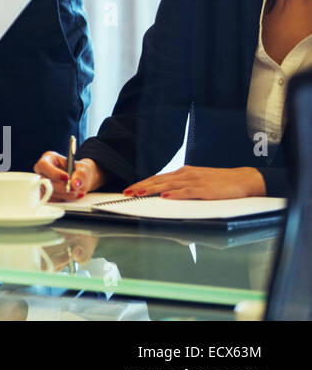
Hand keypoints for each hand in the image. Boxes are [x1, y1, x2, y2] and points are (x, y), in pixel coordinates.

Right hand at [35, 152, 102, 199]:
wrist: (81, 179)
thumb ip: (80, 174)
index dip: (53, 173)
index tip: (67, 178)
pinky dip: (65, 198)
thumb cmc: (79, 170)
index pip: (43, 165)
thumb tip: (75, 183)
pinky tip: (75, 194)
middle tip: (74, 187)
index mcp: (48, 158)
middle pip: (44, 180)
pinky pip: (53, 199)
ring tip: (77, 191)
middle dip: (61, 186)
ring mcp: (43, 183)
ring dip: (65, 194)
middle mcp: (42, 171)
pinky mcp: (46, 193)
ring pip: (48, 192)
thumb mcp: (83, 168)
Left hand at [123, 165, 265, 199]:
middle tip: (127, 193)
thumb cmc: (219, 182)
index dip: (142, 183)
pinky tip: (165, 196)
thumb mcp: (197, 181)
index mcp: (183, 173)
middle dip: (141, 187)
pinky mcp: (205, 189)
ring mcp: (195, 181)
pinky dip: (175, 193)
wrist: (242, 179)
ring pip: (169, 185)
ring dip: (152, 189)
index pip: (158, 178)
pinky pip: (188, 191)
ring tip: (139, 193)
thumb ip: (182, 187)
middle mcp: (186, 174)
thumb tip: (166, 195)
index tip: (129, 189)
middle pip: (159, 180)